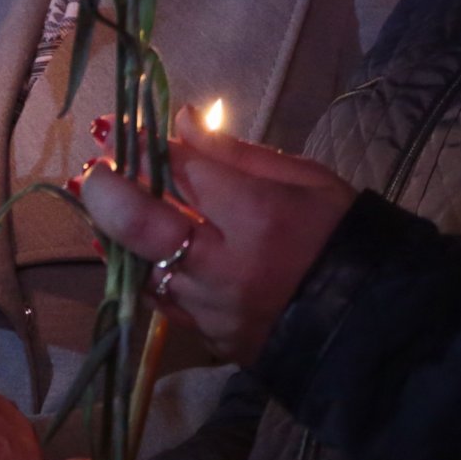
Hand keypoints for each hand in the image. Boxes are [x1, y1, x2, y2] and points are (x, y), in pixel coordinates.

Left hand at [73, 111, 355, 365]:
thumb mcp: (306, 179)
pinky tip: (138, 253)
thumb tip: (185, 121)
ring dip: (115, 236)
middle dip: (106, 192)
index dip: (147, 146)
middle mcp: (226, 266)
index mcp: (259, 216)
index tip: (120, 128)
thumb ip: (239, 154)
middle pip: (142, 225)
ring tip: (102, 209)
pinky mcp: (211, 338)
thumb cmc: (342, 233)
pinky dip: (146, 273)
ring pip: (142, 268)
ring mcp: (214, 309)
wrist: (370, 317)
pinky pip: (165, 301)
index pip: (185, 172)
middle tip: (90, 172)